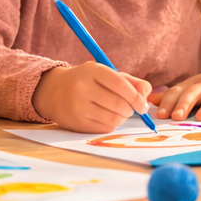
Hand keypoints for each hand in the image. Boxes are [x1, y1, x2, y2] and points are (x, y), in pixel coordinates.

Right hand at [33, 63, 152, 132]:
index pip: (120, 85)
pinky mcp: (76, 123)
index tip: (143, 105)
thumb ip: (129, 81)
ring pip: (113, 119)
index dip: (136, 96)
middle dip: (131, 110)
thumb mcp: (104, 73)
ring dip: (122, 118)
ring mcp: (78, 107)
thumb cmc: (86, 80)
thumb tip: (146, 94)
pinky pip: (104, 128)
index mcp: (92, 71)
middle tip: (132, 109)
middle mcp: (83, 88)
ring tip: (119, 112)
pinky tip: (107, 117)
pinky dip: (112, 124)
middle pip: (118, 105)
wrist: (53, 91)